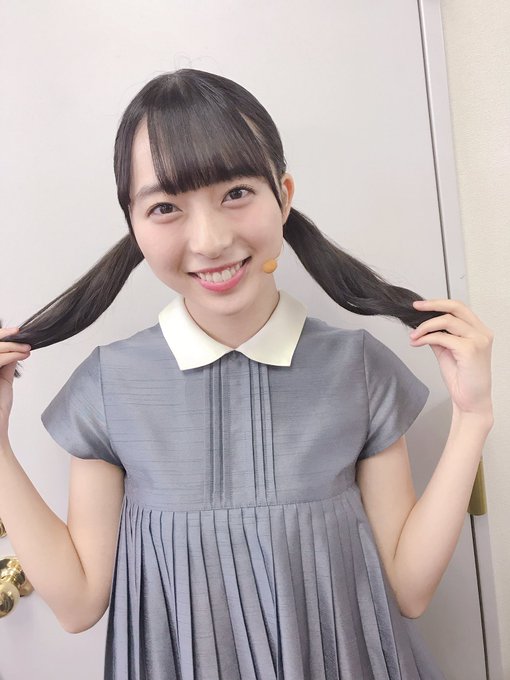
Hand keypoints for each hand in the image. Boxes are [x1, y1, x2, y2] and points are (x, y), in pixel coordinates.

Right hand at [0, 327, 31, 445]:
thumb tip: (15, 350)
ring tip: (25, 348)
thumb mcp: (3, 382)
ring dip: (11, 346)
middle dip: (5, 337)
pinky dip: (11, 355)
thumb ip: (5, 365)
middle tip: (20, 334)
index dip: (1, 337)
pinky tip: (22, 354)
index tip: (16, 332)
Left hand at [409, 299, 492, 417]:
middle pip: (456, 307)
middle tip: (415, 307)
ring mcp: (478, 340)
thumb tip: (423, 325)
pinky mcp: (470, 350)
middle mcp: (482, 333)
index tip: (421, 306)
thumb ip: (439, 336)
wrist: (470, 401)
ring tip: (413, 335)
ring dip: (425, 326)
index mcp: (479, 331)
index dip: (439, 303)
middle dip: (433, 304)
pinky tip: (417, 342)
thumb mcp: (447, 351)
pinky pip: (442, 337)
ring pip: (447, 321)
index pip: (459, 308)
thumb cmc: (462, 379)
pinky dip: (426, 338)